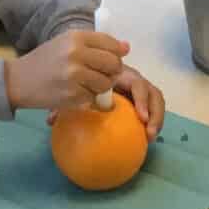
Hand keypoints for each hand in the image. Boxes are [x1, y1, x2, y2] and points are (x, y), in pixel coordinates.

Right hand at [4, 30, 126, 111]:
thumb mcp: (66, 43)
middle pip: (113, 64)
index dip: (117, 53)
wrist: (18, 81)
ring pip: (106, 83)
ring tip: (85, 84)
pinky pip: (93, 97)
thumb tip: (126, 47)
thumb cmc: (45, 60)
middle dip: (112, 72)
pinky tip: (74, 93)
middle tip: (102, 74)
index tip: (113, 58)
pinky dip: (87, 97)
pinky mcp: (72, 95)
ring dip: (100, 87)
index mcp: (76, 37)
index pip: (111, 44)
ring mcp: (75, 76)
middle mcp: (76, 54)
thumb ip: (95, 44)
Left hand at [50, 66, 166, 139]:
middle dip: (155, 110)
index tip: (140, 117)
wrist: (82, 68)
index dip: (141, 98)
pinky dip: (152, 122)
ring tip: (149, 137)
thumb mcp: (71, 89)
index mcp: (118, 73)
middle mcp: (131, 80)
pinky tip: (146, 140)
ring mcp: (137, 90)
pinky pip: (150, 110)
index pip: (135, 82)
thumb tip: (50, 120)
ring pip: (155, 100)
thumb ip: (63, 101)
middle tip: (148, 129)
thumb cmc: (77, 79)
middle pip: (151, 91)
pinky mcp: (139, 100)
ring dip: (157, 118)